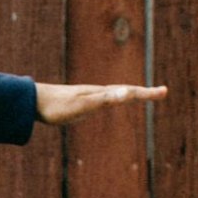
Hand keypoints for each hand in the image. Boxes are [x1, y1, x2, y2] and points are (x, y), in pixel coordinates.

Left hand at [35, 81, 166, 125]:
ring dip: (129, 94)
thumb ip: (105, 99)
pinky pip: (102, 100)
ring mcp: (88, 97)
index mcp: (102, 93)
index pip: (130, 92)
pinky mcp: (78, 103)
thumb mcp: (84, 105)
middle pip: (125, 91)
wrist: (33, 102)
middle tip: (161, 93)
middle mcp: (97, 92)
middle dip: (144, 93)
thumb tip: (127, 92)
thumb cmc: (58, 106)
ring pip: (114, 94)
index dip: (147, 93)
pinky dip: (113, 99)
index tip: (165, 92)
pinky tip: (108, 101)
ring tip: (140, 95)